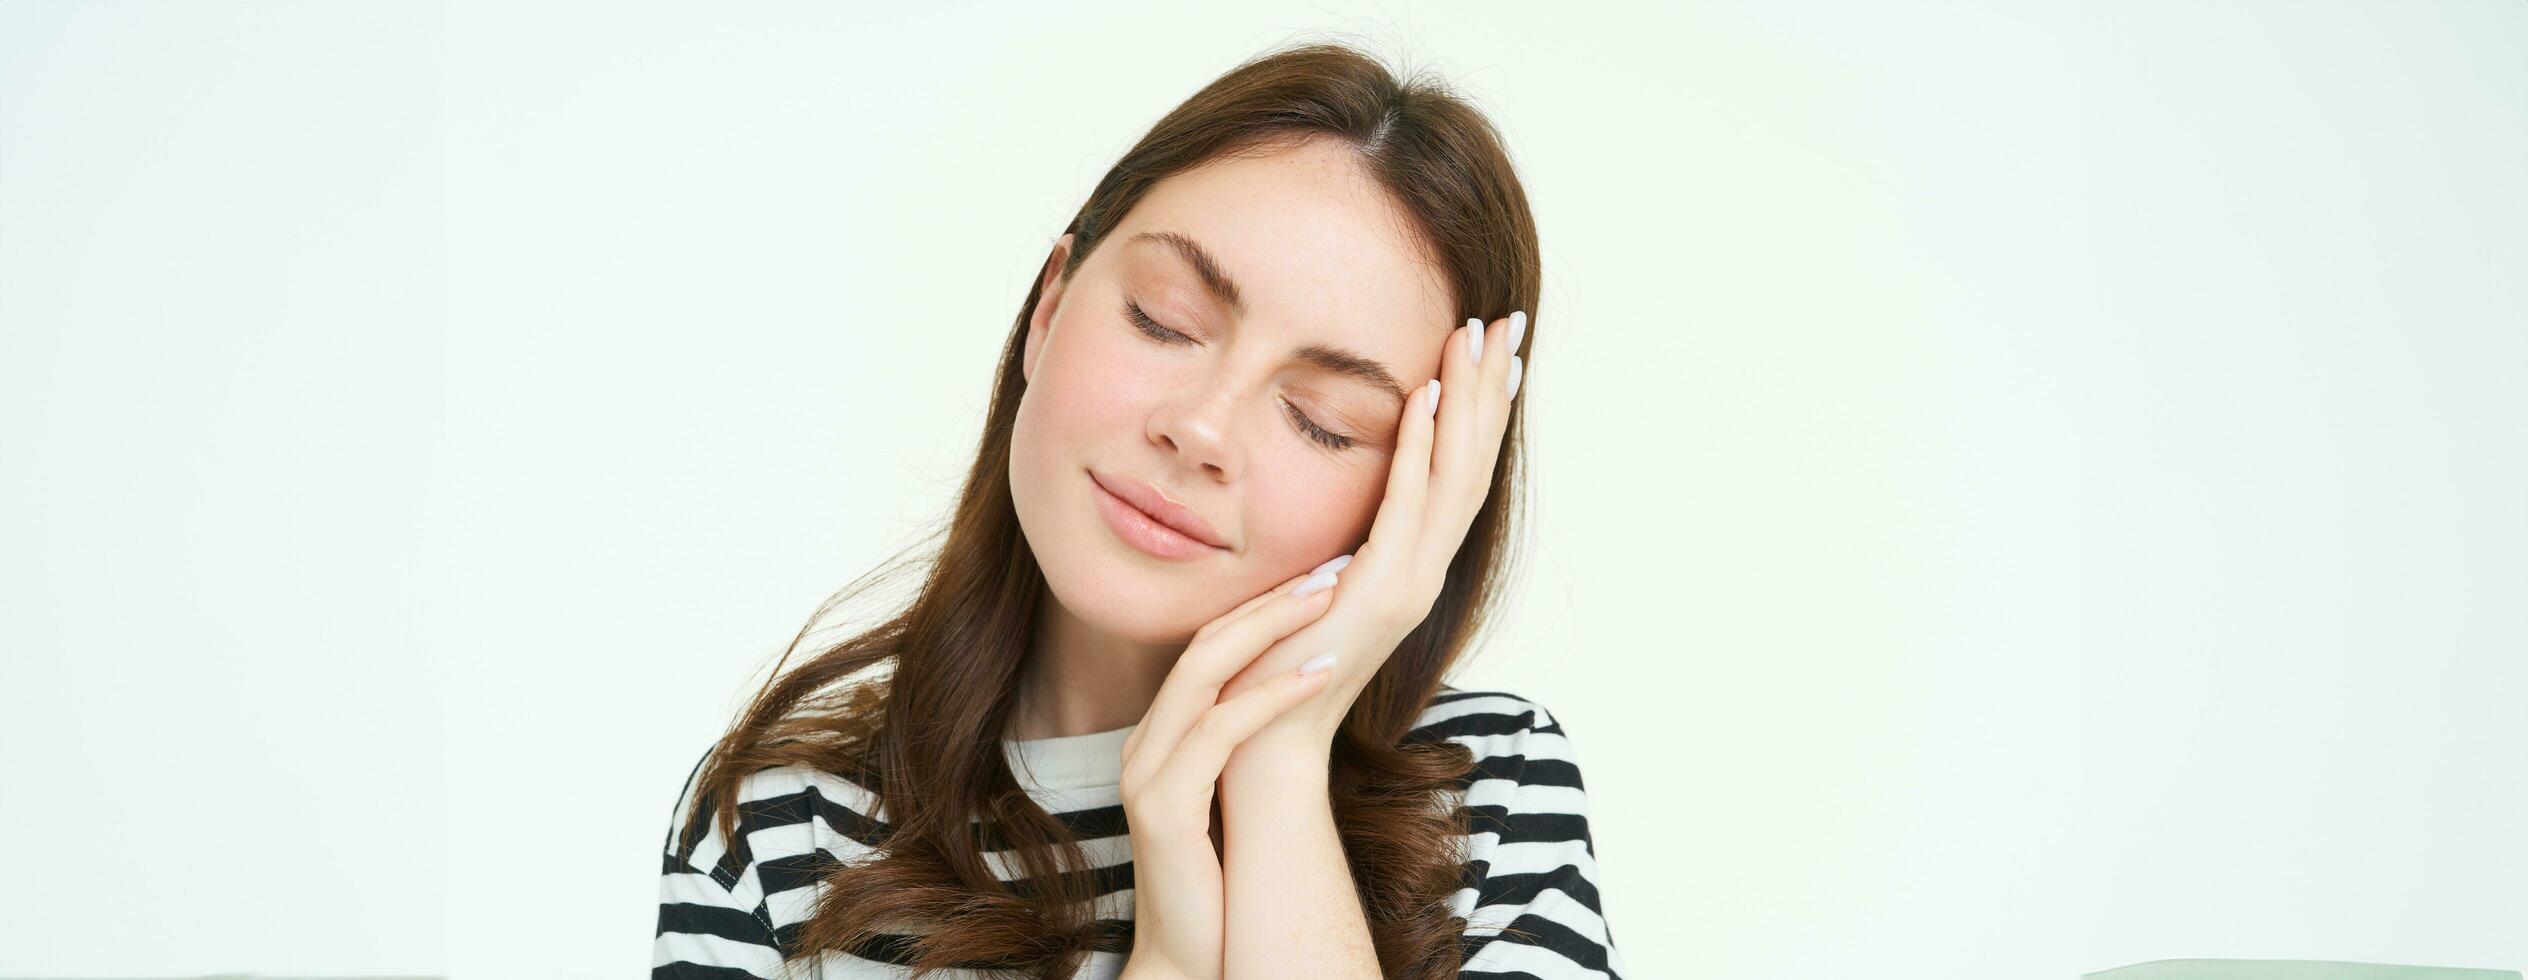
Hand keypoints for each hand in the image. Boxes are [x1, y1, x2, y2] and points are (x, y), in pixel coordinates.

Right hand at [1116, 565, 1349, 979]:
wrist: (1189, 959)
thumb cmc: (1222, 884)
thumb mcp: (1234, 800)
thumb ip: (1248, 750)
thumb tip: (1302, 697)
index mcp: (1160, 740)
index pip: (1206, 650)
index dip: (1260, 608)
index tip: (1318, 575)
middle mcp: (1144, 747)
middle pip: (1202, 646)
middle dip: (1269, 601)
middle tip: (1332, 567)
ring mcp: (1146, 776)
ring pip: (1203, 674)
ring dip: (1273, 629)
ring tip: (1332, 601)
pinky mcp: (1163, 809)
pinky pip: (1218, 734)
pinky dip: (1271, 696)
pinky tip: (1320, 672)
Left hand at [1213, 310, 1525, 740]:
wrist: (1262, 742)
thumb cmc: (1270, 666)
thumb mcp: (1310, 586)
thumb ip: (1332, 546)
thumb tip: (1332, 510)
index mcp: (1409, 567)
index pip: (1458, 476)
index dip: (1480, 413)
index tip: (1494, 353)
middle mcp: (1423, 572)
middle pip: (1473, 465)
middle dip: (1490, 391)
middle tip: (1507, 323)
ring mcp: (1409, 585)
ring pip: (1456, 477)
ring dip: (1468, 402)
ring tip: (1479, 337)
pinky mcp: (1379, 595)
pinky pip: (1406, 506)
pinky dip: (1419, 447)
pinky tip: (1425, 395)